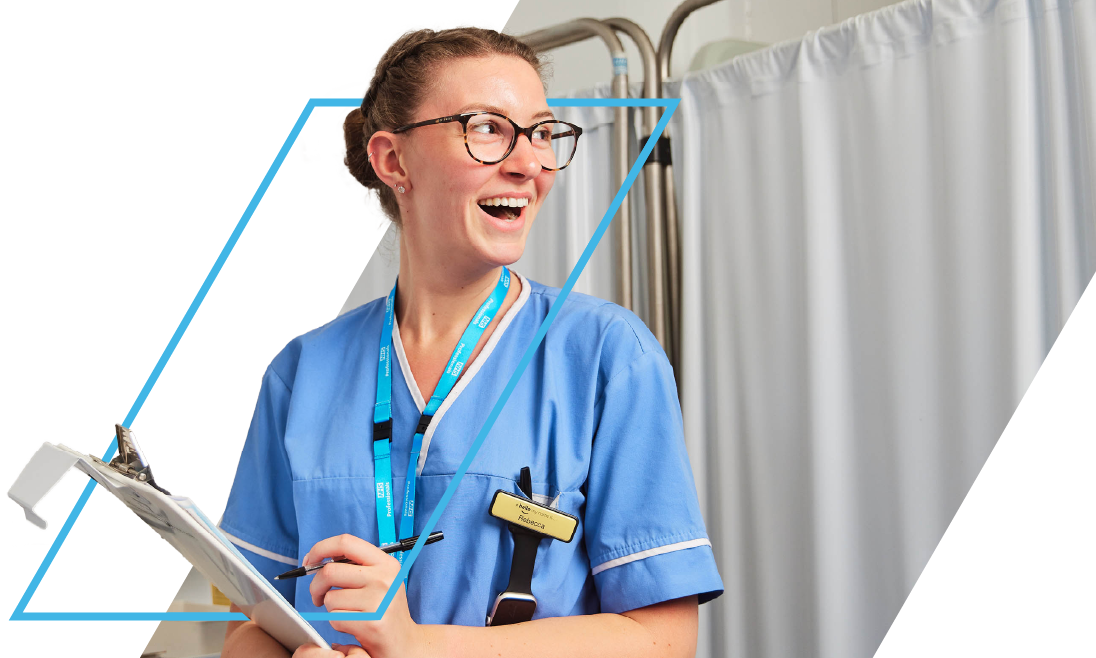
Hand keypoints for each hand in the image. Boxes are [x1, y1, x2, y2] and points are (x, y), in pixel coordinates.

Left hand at [305, 534, 427, 657]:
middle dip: (315, 586)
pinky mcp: (372, 623)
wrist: (404, 642)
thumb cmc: (384, 609)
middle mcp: (384, 578)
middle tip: (318, 596)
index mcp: (386, 563)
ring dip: (330, 609)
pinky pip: (335, 618)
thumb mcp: (380, 580)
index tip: (310, 561)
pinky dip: (337, 623)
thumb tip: (318, 558)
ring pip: (330, 598)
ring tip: (346, 613)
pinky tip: (352, 625)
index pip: (345, 542)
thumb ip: (355, 565)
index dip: (321, 549)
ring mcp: (379, 600)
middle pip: (330, 571)